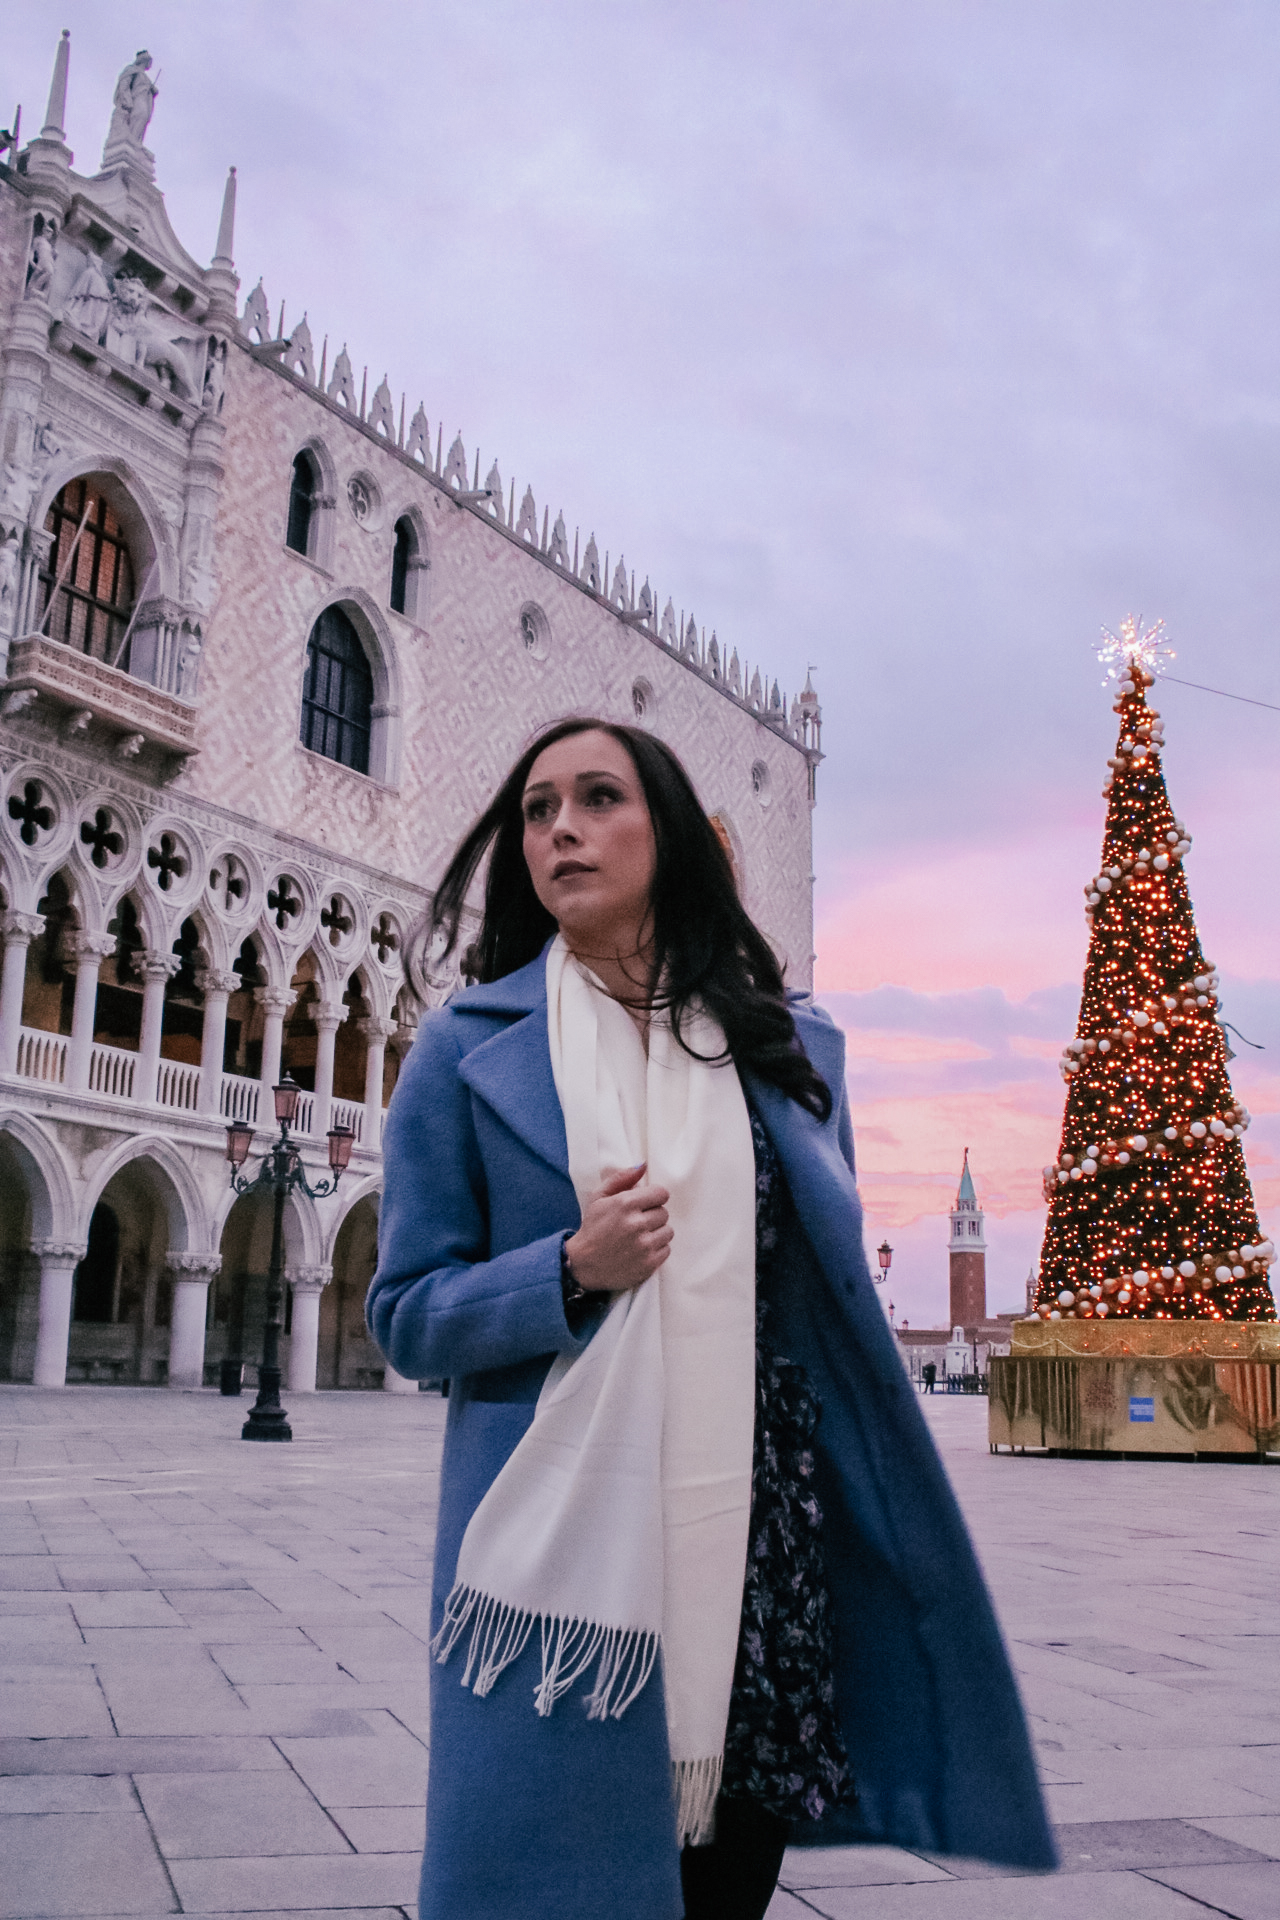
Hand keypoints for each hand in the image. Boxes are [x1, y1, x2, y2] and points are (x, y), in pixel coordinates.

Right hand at [564, 1164, 670, 1292]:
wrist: (583, 1264)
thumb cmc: (592, 1228)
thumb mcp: (598, 1197)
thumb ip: (621, 1178)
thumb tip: (644, 1165)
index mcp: (625, 1204)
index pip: (661, 1194)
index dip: (653, 1198)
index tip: (644, 1205)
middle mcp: (637, 1224)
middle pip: (664, 1213)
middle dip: (652, 1216)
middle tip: (637, 1222)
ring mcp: (644, 1246)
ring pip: (668, 1231)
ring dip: (656, 1233)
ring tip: (639, 1237)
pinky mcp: (648, 1264)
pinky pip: (666, 1250)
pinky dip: (656, 1250)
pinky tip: (640, 1250)